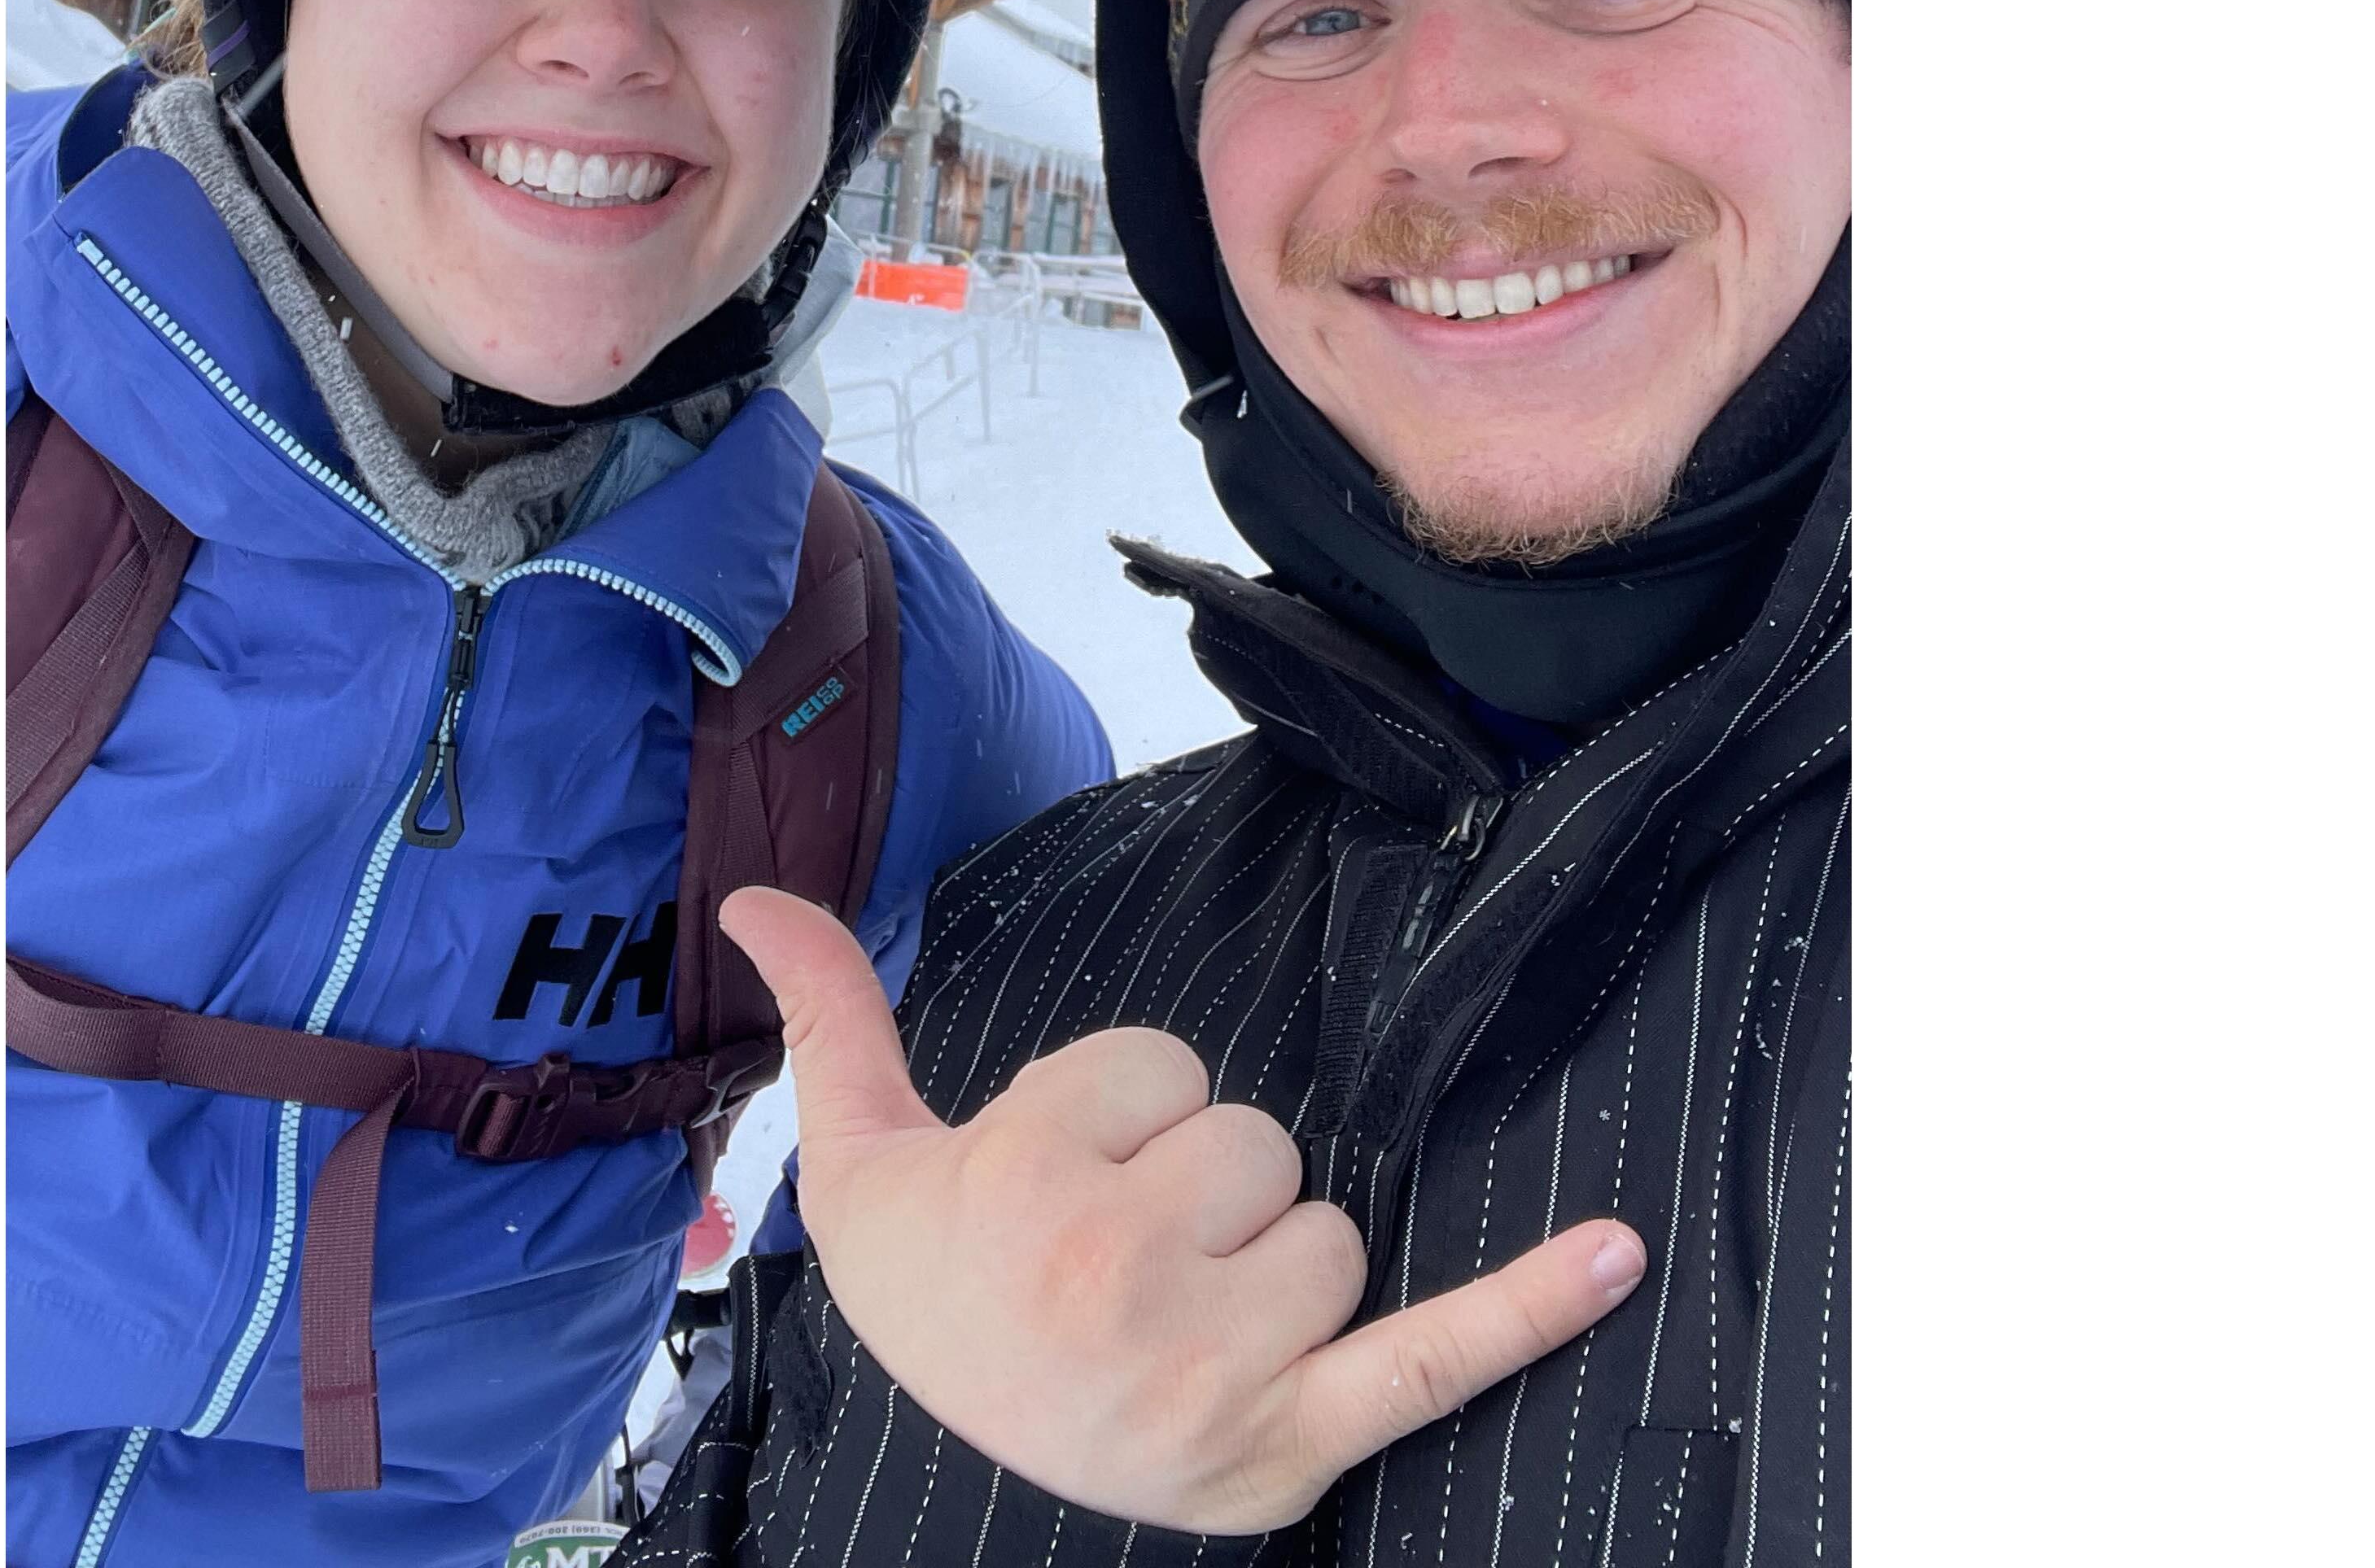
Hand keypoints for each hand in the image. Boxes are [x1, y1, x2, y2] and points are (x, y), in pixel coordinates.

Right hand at [722, 888, 1644, 1532]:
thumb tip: (758, 889)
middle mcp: (1125, 1282)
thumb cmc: (923, 1302)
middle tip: (1113, 1254)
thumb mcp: (859, 1159)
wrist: (932, 1484)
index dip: (1116, 1107)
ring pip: (1326, 1230)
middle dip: (1195, 1180)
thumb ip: (830, 1012)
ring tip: (1174, 1315)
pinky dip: (1530, 1310)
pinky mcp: (1292, 1448)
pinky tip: (1616, 1251)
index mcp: (1030, 1191)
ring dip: (1270, 1257)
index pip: (1158, 1066)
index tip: (1058, 1179)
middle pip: (1254, 1143)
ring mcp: (1219, 1376)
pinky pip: (1432, 1359)